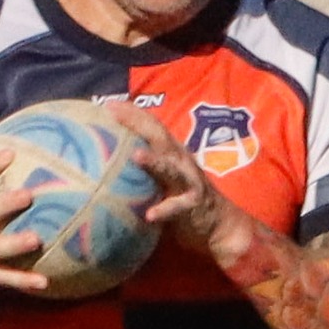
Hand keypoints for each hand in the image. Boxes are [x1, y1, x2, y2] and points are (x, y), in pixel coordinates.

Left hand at [111, 103, 249, 259]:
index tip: (108, 103)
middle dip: (137, 122)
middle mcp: (180, 161)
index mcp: (171, 152)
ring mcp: (188, 181)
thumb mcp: (163, 177)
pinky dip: (164, 209)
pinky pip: (177, 206)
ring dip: (154, 161)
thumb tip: (108, 161)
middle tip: (113, 113)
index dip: (132, 112)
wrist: (219, 224)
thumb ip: (144, 167)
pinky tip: (150, 215)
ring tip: (136, 156)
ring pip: (170, 168)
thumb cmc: (181, 198)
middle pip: (159, 136)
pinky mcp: (193, 204)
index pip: (151, 125)